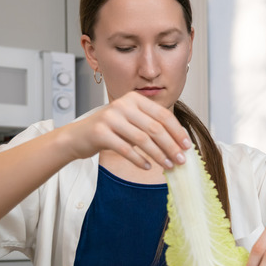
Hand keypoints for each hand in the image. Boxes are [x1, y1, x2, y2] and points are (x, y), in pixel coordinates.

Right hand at [64, 92, 192, 168]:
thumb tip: (179, 145)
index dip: (177, 131)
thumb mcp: (132, 122)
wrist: (78, 136)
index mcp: (134, 99)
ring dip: (158, 155)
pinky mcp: (100, 132)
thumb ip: (151, 126)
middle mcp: (122, 105)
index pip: (163, 115)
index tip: (187, 146)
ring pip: (142, 139)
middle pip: (155, 128)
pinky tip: (147, 167)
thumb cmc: (110, 130)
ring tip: (168, 166)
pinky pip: (125, 149)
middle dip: (171, 146)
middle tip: (181, 160)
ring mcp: (110, 117)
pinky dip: (139, 160)